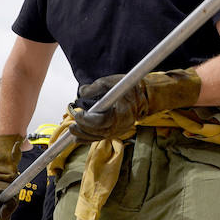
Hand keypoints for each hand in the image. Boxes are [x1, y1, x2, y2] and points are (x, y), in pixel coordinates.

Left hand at [70, 69, 201, 140]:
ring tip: (72, 131)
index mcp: (120, 114)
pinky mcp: (118, 131)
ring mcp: (119, 130)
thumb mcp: (111, 82)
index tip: (77, 113)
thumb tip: (82, 92)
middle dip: (82, 129)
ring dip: (83, 136)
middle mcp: (120, 126)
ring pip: (98, 138)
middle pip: (97, 133)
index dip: (86, 120)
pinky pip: (101, 138)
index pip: (100, 122)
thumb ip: (95, 87)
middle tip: (71, 124)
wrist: (148, 96)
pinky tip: (80, 137)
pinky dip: (90, 138)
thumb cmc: (132, 88)